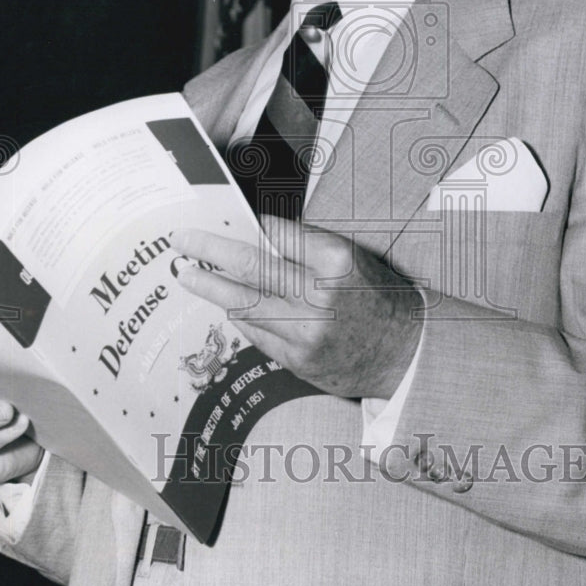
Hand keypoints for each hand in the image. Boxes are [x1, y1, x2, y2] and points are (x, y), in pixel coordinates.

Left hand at [170, 216, 423, 398]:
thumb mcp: (351, 257)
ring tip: (188, 274)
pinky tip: (225, 303)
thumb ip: (307, 245)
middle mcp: (319, 298)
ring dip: (211, 288)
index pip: (276, 236)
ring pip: (245, 306)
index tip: (217, 222)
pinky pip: (256, 334)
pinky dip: (238, 316)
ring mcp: (306, 334)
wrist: (404, 353)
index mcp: (336, 263)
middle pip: (250, 270)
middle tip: (180, 243)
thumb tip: (259, 231)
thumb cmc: (377, 297)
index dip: (246, 228)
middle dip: (209, 253)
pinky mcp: (298, 362)